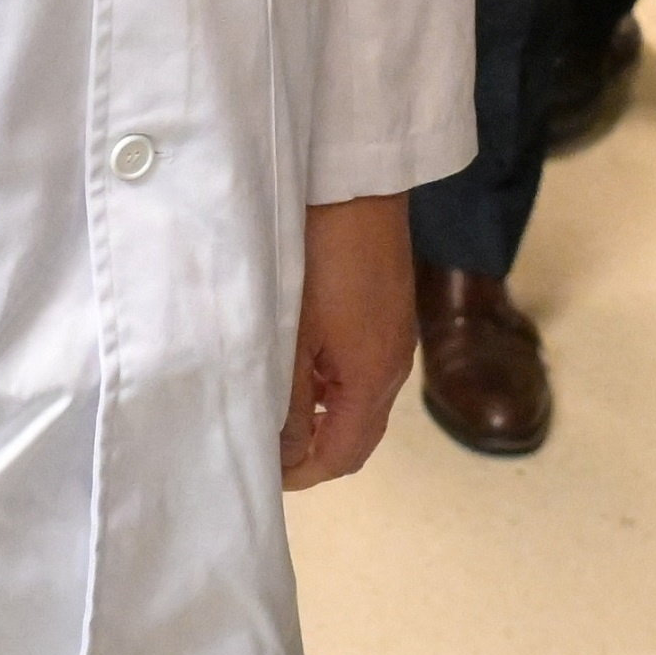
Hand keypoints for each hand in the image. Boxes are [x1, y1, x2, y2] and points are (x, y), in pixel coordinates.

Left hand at [288, 195, 415, 484]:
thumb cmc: (317, 254)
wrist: (355, 180)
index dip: (301, 473)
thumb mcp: (292, 333)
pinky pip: (363, 370)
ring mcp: (395, 336)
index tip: (260, 474)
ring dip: (321, 416)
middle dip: (314, 452)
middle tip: (265, 450)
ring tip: (274, 409)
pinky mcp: (389, 311)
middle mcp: (394, 365)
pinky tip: (298, 365)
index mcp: (373, 378)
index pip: (342, 455)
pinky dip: (332, 385)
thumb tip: (282, 454)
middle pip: (357, 435)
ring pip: (360, 402)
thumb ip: (286, 401)